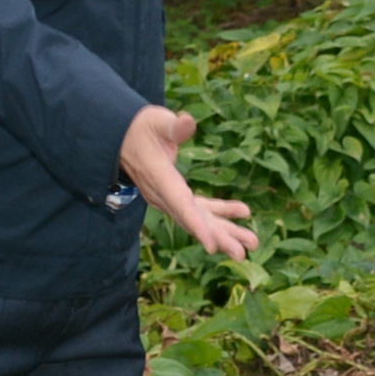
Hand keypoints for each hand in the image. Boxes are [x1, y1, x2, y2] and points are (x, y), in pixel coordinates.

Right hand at [121, 106, 257, 260]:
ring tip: (252, 244)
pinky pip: (201, 209)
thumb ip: (173, 125)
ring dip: (226, 231)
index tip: (212, 246)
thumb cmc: (140, 127)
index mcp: (159, 178)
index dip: (197, 225)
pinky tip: (244, 213)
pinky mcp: (177, 195)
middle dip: (218, 238)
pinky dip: (222, 212)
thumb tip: (187, 122)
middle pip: (193, 221)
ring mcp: (170, 198)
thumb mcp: (155, 121)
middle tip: (242, 255)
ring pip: (200, 219)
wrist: (122, 137)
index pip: (179, 205)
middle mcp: (164, 195)